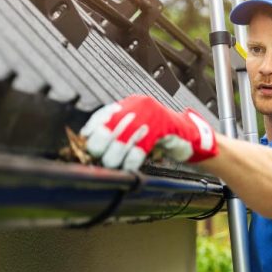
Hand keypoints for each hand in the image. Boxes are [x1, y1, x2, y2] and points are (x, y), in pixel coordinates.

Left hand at [80, 95, 217, 169]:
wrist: (188, 135)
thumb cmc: (159, 134)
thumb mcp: (136, 128)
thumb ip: (117, 131)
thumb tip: (90, 142)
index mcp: (129, 104)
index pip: (102, 115)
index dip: (91, 131)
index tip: (84, 145)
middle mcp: (137, 105)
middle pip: (109, 127)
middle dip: (100, 147)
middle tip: (99, 159)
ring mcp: (150, 115)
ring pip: (122, 140)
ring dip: (114, 157)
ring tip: (111, 165)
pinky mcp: (161, 128)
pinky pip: (139, 148)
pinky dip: (131, 161)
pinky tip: (129, 167)